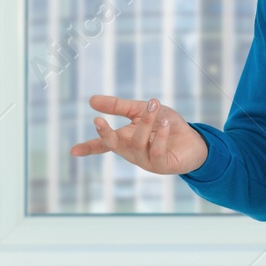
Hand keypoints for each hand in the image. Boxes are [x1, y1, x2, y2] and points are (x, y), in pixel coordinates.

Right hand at [68, 94, 207, 176]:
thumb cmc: (165, 125)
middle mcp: (132, 153)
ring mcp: (146, 161)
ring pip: (137, 143)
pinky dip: (160, 136)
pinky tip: (166, 124)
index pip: (103, 144)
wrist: (193, 140)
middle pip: (114, 145)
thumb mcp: (141, 110)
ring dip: (145, 122)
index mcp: (125, 140)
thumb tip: (91, 100)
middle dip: (105, 134)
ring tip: (154, 105)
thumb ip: (118, 106)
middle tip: (98, 120)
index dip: (88, 147)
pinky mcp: (161, 166)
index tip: (72, 151)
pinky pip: (156, 151)